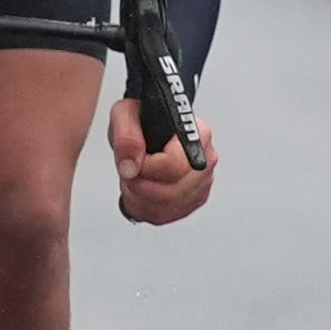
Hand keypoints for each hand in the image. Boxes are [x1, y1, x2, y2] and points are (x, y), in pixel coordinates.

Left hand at [108, 93, 218, 226]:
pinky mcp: (194, 199)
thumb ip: (126, 135)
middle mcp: (206, 159)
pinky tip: (140, 190)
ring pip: (168, 206)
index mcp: (198, 134)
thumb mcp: (125, 114)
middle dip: (140, 185)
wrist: (145, 131)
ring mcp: (203, 182)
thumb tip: (132, 165)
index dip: (145, 167)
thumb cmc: (141, 121)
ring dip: (139, 196)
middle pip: (171, 191)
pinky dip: (144, 207)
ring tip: (133, 178)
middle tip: (129, 171)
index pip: (174, 166)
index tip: (133, 161)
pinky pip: (165, 215)